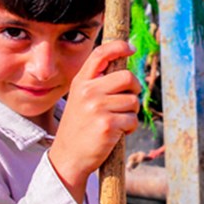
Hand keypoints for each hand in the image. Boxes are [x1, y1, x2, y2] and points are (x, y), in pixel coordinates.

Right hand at [48, 40, 140, 201]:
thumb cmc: (80, 128)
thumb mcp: (81, 99)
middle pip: (127, 77)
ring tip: (116, 122)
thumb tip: (126, 72)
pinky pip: (133, 119)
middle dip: (134, 89)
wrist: (68, 157)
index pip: (100, 55)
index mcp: (81, 82)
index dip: (118, 47)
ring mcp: (97, 107)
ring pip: (133, 101)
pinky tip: (116, 133)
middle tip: (128, 101)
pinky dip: (130, 128)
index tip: (131, 48)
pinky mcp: (107, 124)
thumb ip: (97, 84)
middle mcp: (88, 91)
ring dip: (131, 113)